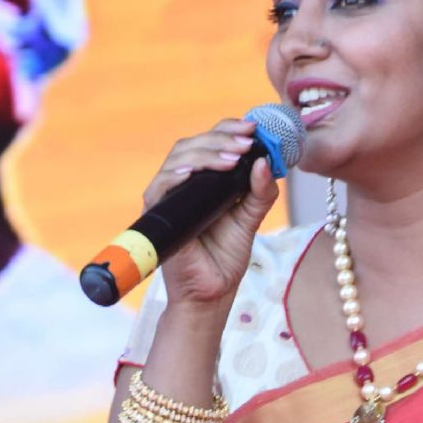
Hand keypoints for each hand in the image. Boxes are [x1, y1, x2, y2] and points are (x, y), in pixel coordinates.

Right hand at [143, 118, 278, 307]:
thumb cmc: (226, 258)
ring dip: (206, 153)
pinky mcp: (157, 212)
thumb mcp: (250, 220)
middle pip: (195, 144)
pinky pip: (161, 186)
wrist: (211, 293)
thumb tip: (265, 163)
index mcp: (206, 178)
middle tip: (246, 142)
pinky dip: (175, 175)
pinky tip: (193, 171)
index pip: (212, 142)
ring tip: (232, 158)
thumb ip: (260, 193)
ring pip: (179, 158)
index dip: (230, 129)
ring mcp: (169, 195)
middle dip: (222, 138)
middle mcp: (185, 181)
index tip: (254, 129)